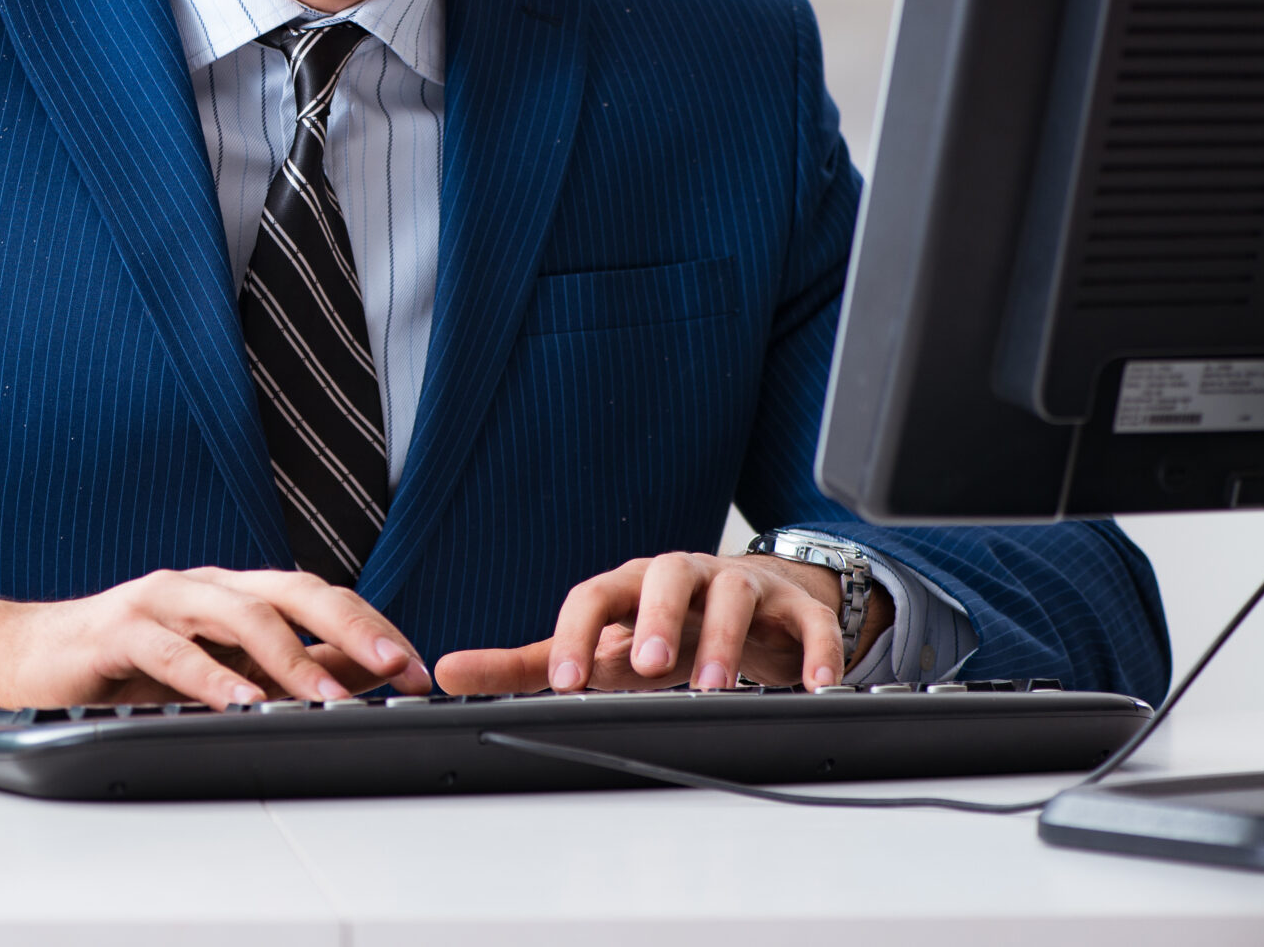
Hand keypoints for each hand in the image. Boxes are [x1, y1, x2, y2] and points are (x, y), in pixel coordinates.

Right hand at [0, 567, 436, 733]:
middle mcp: (205, 585)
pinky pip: (172, 650)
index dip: (370, 627)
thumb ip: (282, 671)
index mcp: (236, 592)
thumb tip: (361, 683)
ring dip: (289, 657)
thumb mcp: (216, 671)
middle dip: (351, 627)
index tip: (416, 669)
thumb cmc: (127, 667)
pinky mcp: (118, 629)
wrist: (29, 659)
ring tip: (327, 697)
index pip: (319, 596)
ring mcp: (161, 599)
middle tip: (397, 667)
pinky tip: (241, 703)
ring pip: (238, 614)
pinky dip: (211, 677)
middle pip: (293, 591)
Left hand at [432, 551, 892, 694]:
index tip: (565, 681)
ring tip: (713, 687)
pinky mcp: (793, 608)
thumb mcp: (597, 646)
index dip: (578, 633)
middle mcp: (679, 576)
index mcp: (627, 586)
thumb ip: (524, 664)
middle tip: (648, 665)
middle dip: (656, 617)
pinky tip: (815, 687)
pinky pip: (810, 624)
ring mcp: (738, 586)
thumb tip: (447, 673)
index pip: (594, 596)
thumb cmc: (659, 629)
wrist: (748, 608)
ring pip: (732, 594)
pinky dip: (816, 652)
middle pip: (664, 577)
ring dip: (723, 639)